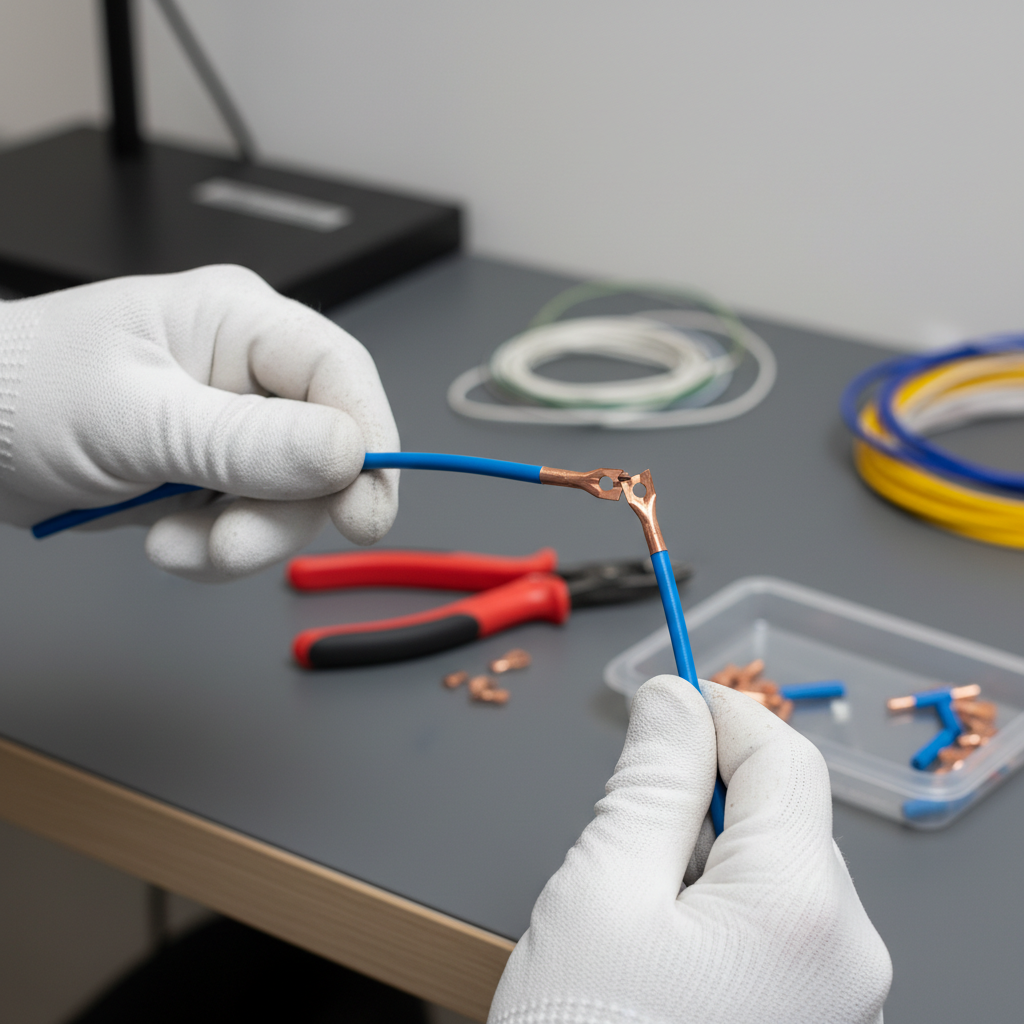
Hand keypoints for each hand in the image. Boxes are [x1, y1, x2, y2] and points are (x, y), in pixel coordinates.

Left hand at [0, 266, 398, 579]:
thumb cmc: (23, 392)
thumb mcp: (137, 418)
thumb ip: (246, 440)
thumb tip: (348, 452)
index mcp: (238, 322)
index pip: (340, 373)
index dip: (369, 440)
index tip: (365, 510)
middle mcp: (248, 374)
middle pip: (327, 451)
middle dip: (284, 511)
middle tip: (232, 543)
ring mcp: (235, 430)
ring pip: (294, 500)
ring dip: (242, 539)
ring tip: (175, 544)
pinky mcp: (217, 477)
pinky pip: (255, 525)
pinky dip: (217, 550)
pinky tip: (167, 540)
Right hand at [489, 677, 891, 1023]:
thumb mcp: (600, 890)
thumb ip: (650, 780)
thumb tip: (672, 701)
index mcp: (805, 910)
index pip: (783, 758)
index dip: (722, 709)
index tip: (669, 693)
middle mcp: (852, 960)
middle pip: (785, 820)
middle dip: (708, 796)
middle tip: (627, 820)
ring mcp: (843, 1008)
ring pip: (779, 879)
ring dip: (710, 860)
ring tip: (633, 910)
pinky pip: (781, 938)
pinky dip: (724, 915)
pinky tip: (663, 958)